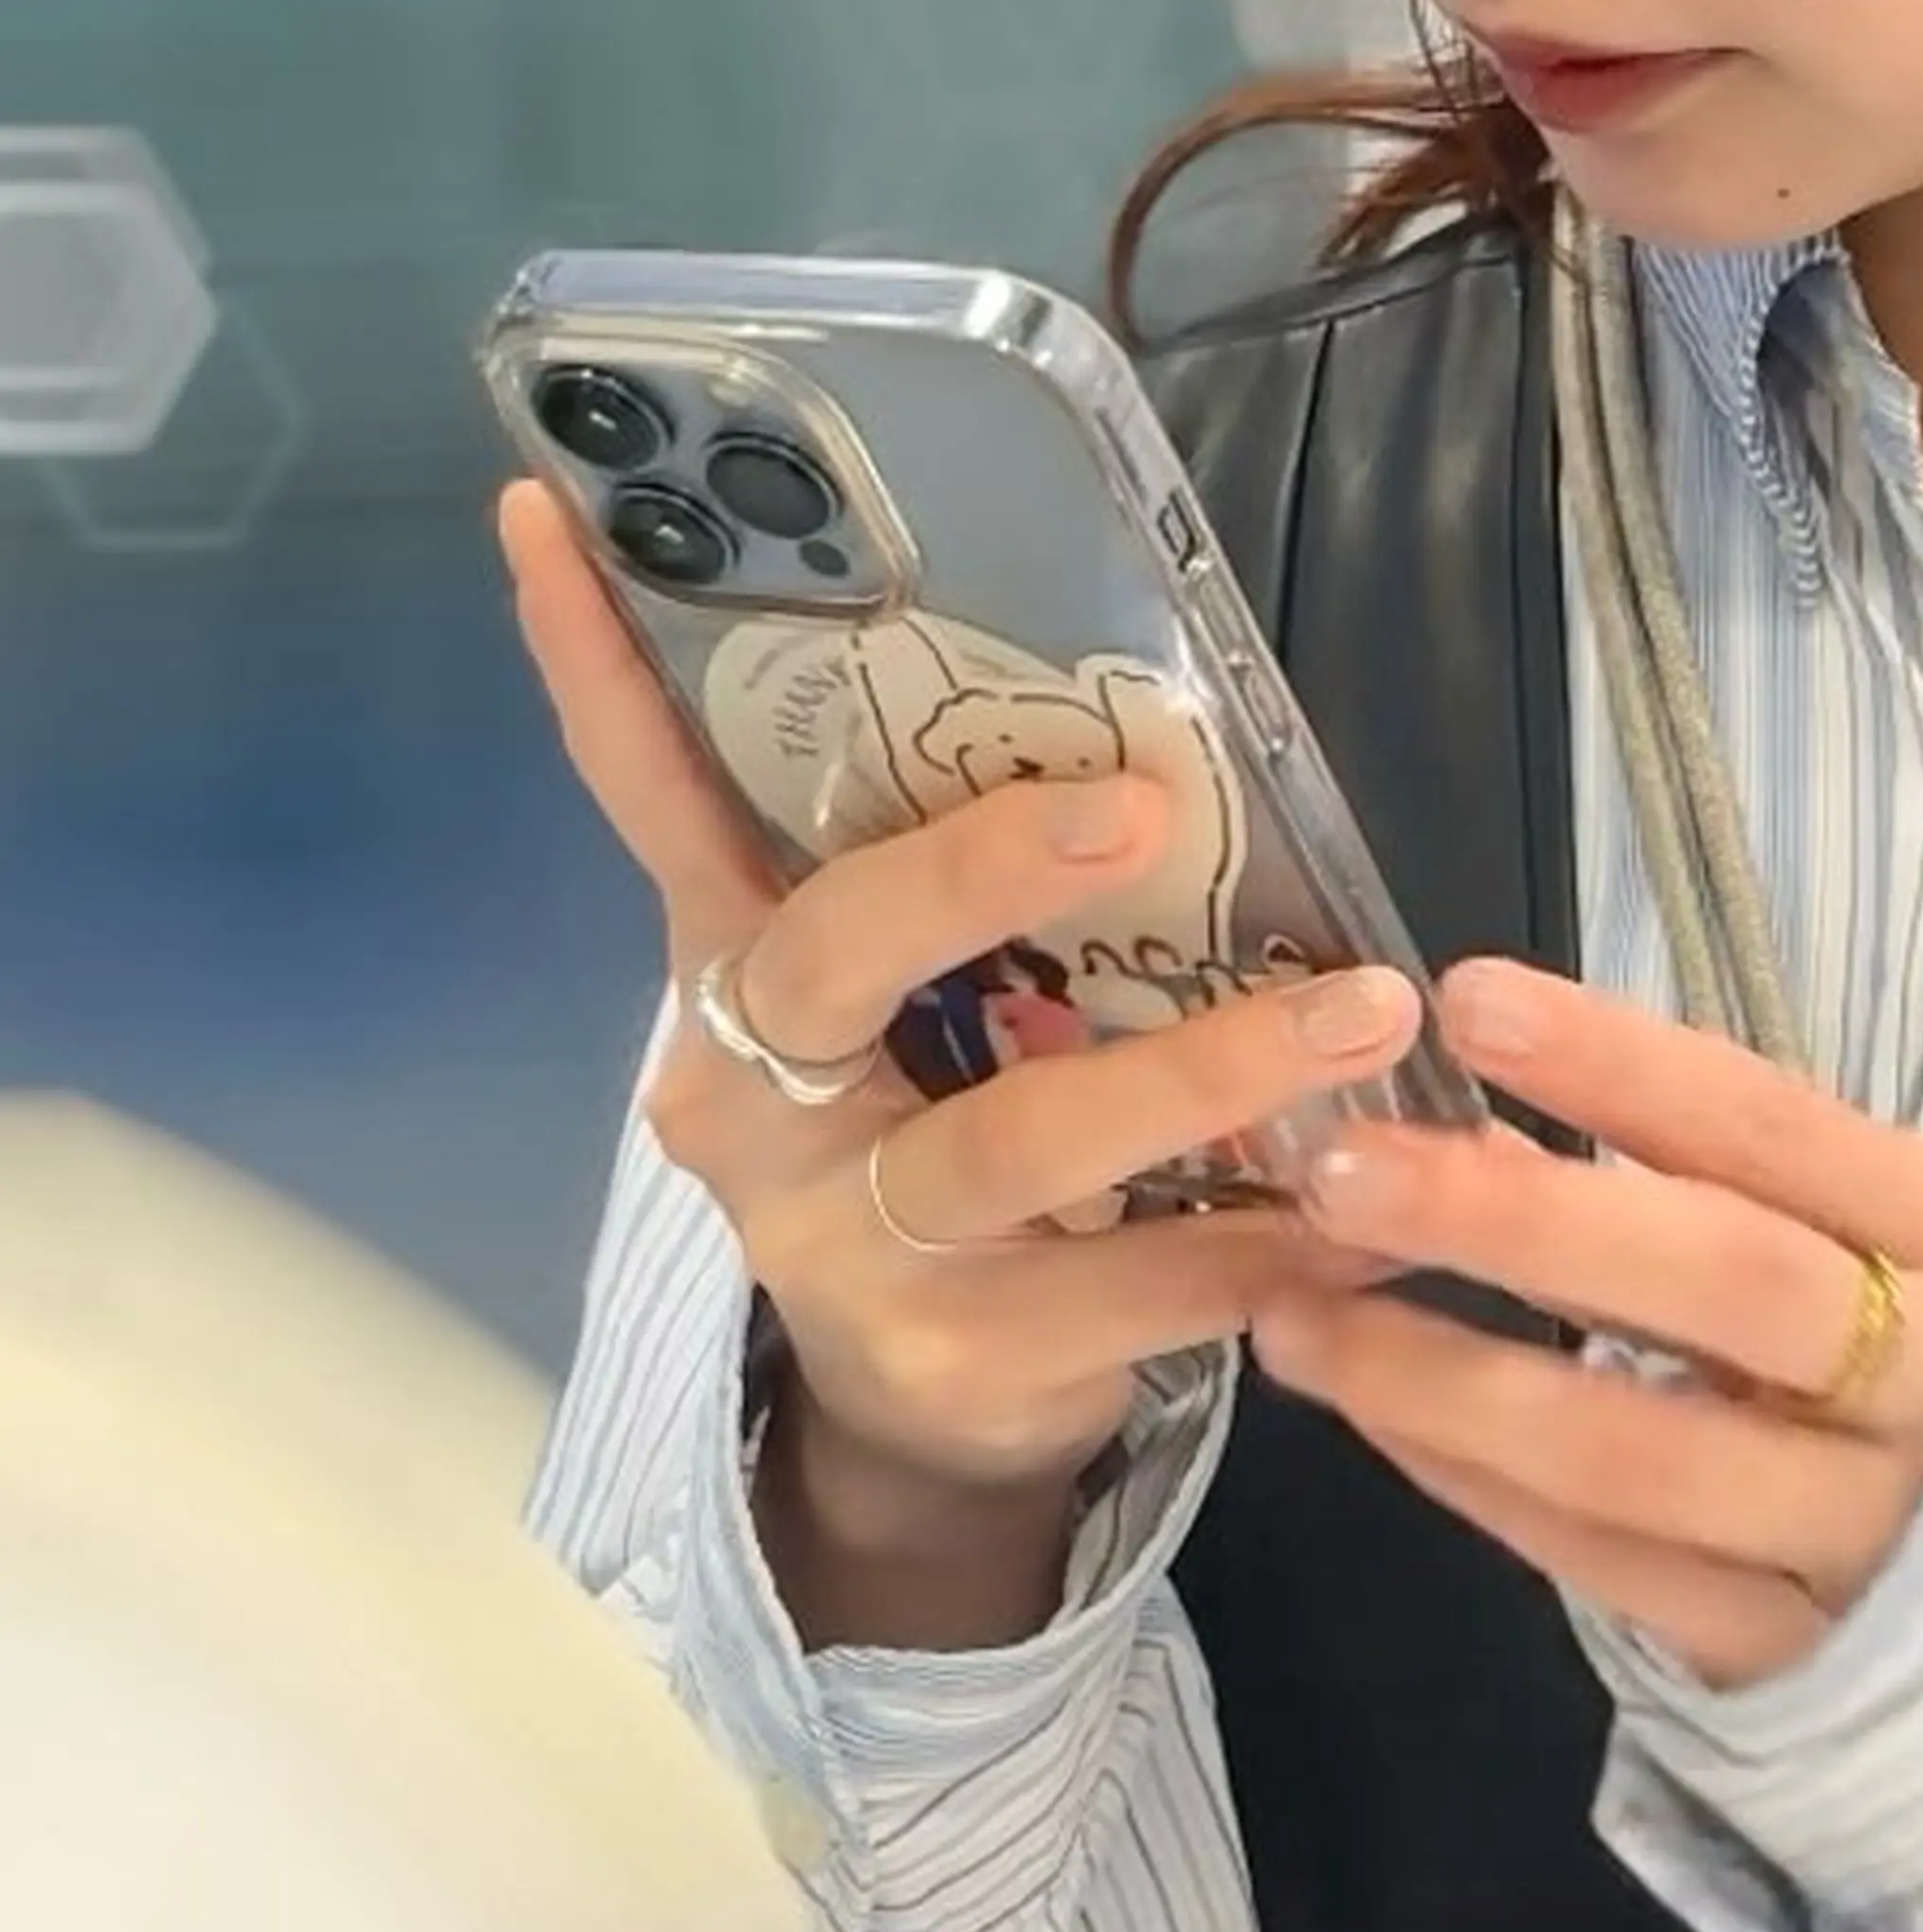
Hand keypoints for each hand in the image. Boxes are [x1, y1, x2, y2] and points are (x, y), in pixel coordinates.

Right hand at [499, 483, 1410, 1529]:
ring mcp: (840, 1241)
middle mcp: (755, 1098)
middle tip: (1138, 802)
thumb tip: (1138, 715)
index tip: (547, 510)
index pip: (650, 799)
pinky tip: (1367, 1210)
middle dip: (981, 867)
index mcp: (740, 974)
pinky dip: (1263, 1241)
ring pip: (1020, 1136)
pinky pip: (1126, 1288)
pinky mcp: (953, 1360)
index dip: (595, 665)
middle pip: (832, 955)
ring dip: (1211, 1069)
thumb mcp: (929, 1006)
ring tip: (1365, 1009)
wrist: (928, 1421)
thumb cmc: (941, 1136)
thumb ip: (975, 886)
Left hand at [1252, 955, 1922, 1688]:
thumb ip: (1743, 1182)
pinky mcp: (1795, 1661)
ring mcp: (1862, 1535)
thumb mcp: (1906, 1241)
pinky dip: (1481, 1489)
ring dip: (1443, 1380)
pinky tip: (1380, 1417)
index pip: (1779, 1129)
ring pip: (1635, 1457)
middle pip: (1715, 1284)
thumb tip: (1496, 1112)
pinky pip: (1610, 1570)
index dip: (1624, 1067)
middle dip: (1516, 1219)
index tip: (1471, 1001)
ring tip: (1294, 1315)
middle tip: (1342, 1167)